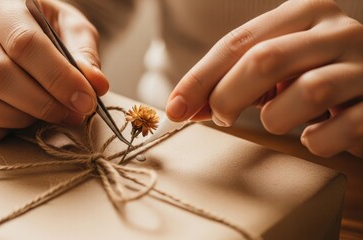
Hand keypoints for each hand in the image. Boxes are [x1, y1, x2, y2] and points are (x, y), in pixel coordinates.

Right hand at [0, 0, 107, 143]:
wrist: (30, 37)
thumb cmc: (52, 31)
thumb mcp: (75, 32)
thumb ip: (86, 56)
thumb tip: (95, 84)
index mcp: (0, 3)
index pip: (23, 42)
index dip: (58, 77)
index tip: (85, 100)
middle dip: (42, 104)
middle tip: (72, 114)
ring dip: (20, 119)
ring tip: (47, 115)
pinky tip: (21, 122)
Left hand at [166, 0, 362, 157]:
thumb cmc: (317, 72)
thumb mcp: (277, 66)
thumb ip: (234, 79)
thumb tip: (184, 106)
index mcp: (305, 12)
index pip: (238, 42)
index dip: (200, 78)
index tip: (175, 108)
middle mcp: (338, 31)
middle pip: (265, 60)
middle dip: (229, 96)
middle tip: (220, 117)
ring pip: (306, 92)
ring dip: (277, 118)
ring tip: (280, 119)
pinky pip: (337, 131)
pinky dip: (315, 141)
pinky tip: (315, 133)